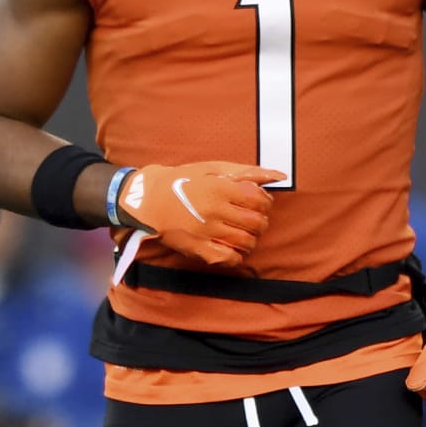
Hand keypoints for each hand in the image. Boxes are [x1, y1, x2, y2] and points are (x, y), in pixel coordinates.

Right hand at [117, 161, 284, 266]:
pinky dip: (236, 254)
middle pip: (257, 223)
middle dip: (260, 221)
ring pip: (246, 242)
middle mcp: (214, 210)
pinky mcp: (197, 248)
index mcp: (219, 188)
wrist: (146, 200)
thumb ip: (247, 172)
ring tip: (240, 232)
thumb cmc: (181, 181)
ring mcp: (206, 231)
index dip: (265, 203)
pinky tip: (230, 246)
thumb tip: (280, 176)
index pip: (260, 201)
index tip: (257, 203)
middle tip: (250, 218)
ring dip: (250, 238)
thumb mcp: (212, 168)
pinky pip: (229, 258)